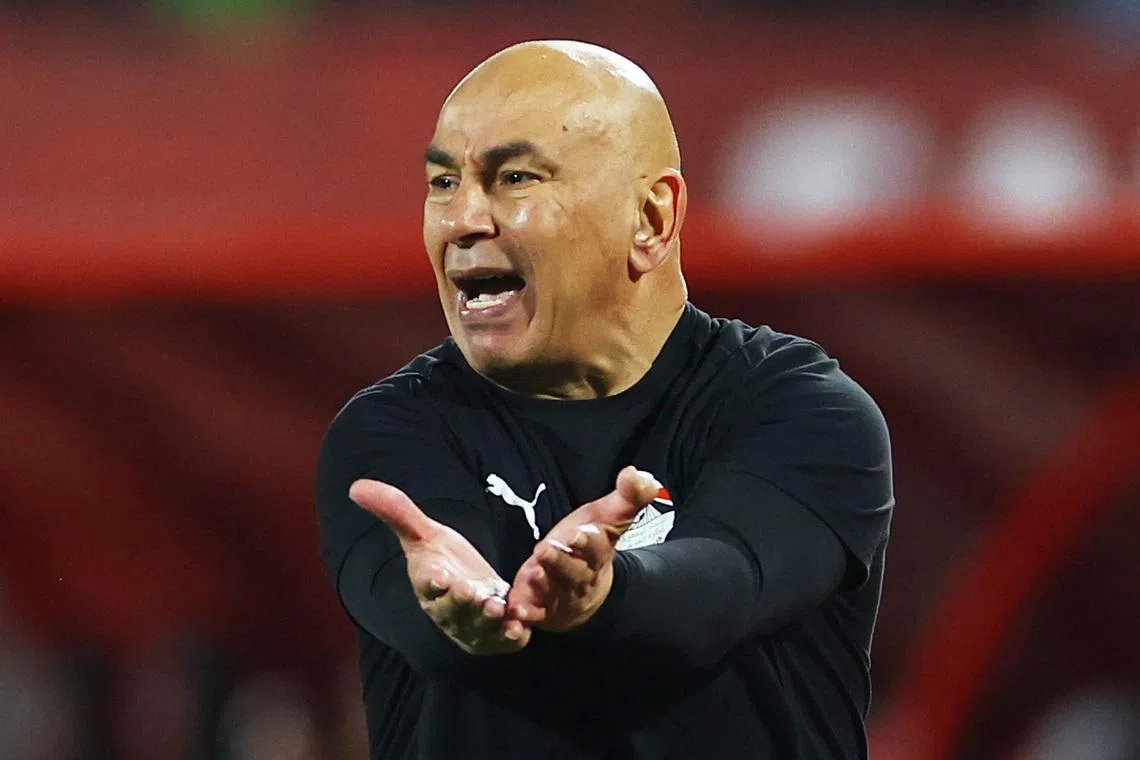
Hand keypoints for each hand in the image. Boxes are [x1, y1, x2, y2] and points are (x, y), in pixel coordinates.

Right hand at [349, 480, 529, 654]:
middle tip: (473, 593)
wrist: (474, 587)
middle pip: (454, 610)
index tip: (440, 577)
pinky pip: (505, 641)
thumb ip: (396, 511)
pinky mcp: (498, 638)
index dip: (434, 583)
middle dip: (463, 603)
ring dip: (488, 621)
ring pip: (480, 628)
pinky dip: (513, 636)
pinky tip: (522, 627)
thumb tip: (355, 486)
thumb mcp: (423, 534)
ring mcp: (473, 628)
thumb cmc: (444, 560)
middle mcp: (448, 611)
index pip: (428, 585)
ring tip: (499, 609)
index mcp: (429, 585)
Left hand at [506, 466, 659, 631]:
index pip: (598, 549)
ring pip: (552, 593)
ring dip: (542, 586)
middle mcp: (581, 579)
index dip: (591, 542)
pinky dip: (525, 616)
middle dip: (561, 562)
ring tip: (532, 574)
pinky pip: (533, 616)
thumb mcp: (608, 518)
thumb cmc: (590, 547)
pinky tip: (515, 611)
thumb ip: (627, 497)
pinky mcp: (540, 611)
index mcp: (598, 557)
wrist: (586, 591)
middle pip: (573, 573)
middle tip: (545, 549)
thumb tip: (638, 474)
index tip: (584, 531)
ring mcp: (560, 598)